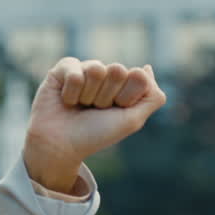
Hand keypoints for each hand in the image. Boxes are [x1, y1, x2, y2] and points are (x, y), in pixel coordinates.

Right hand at [23, 57, 166, 192]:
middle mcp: (106, 75)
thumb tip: (147, 68)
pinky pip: (74, 72)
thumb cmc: (97, 134)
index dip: (128, 97)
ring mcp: (85, 70)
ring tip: (82, 106)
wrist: (62, 146)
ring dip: (89, 95)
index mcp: (125, 85)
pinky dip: (71, 93)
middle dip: (108, 96)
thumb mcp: (132, 120)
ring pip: (96, 70)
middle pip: (118, 70)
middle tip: (97, 109)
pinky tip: (67, 101)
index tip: (118, 110)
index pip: (138, 75)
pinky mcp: (63, 69)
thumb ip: (152, 97)